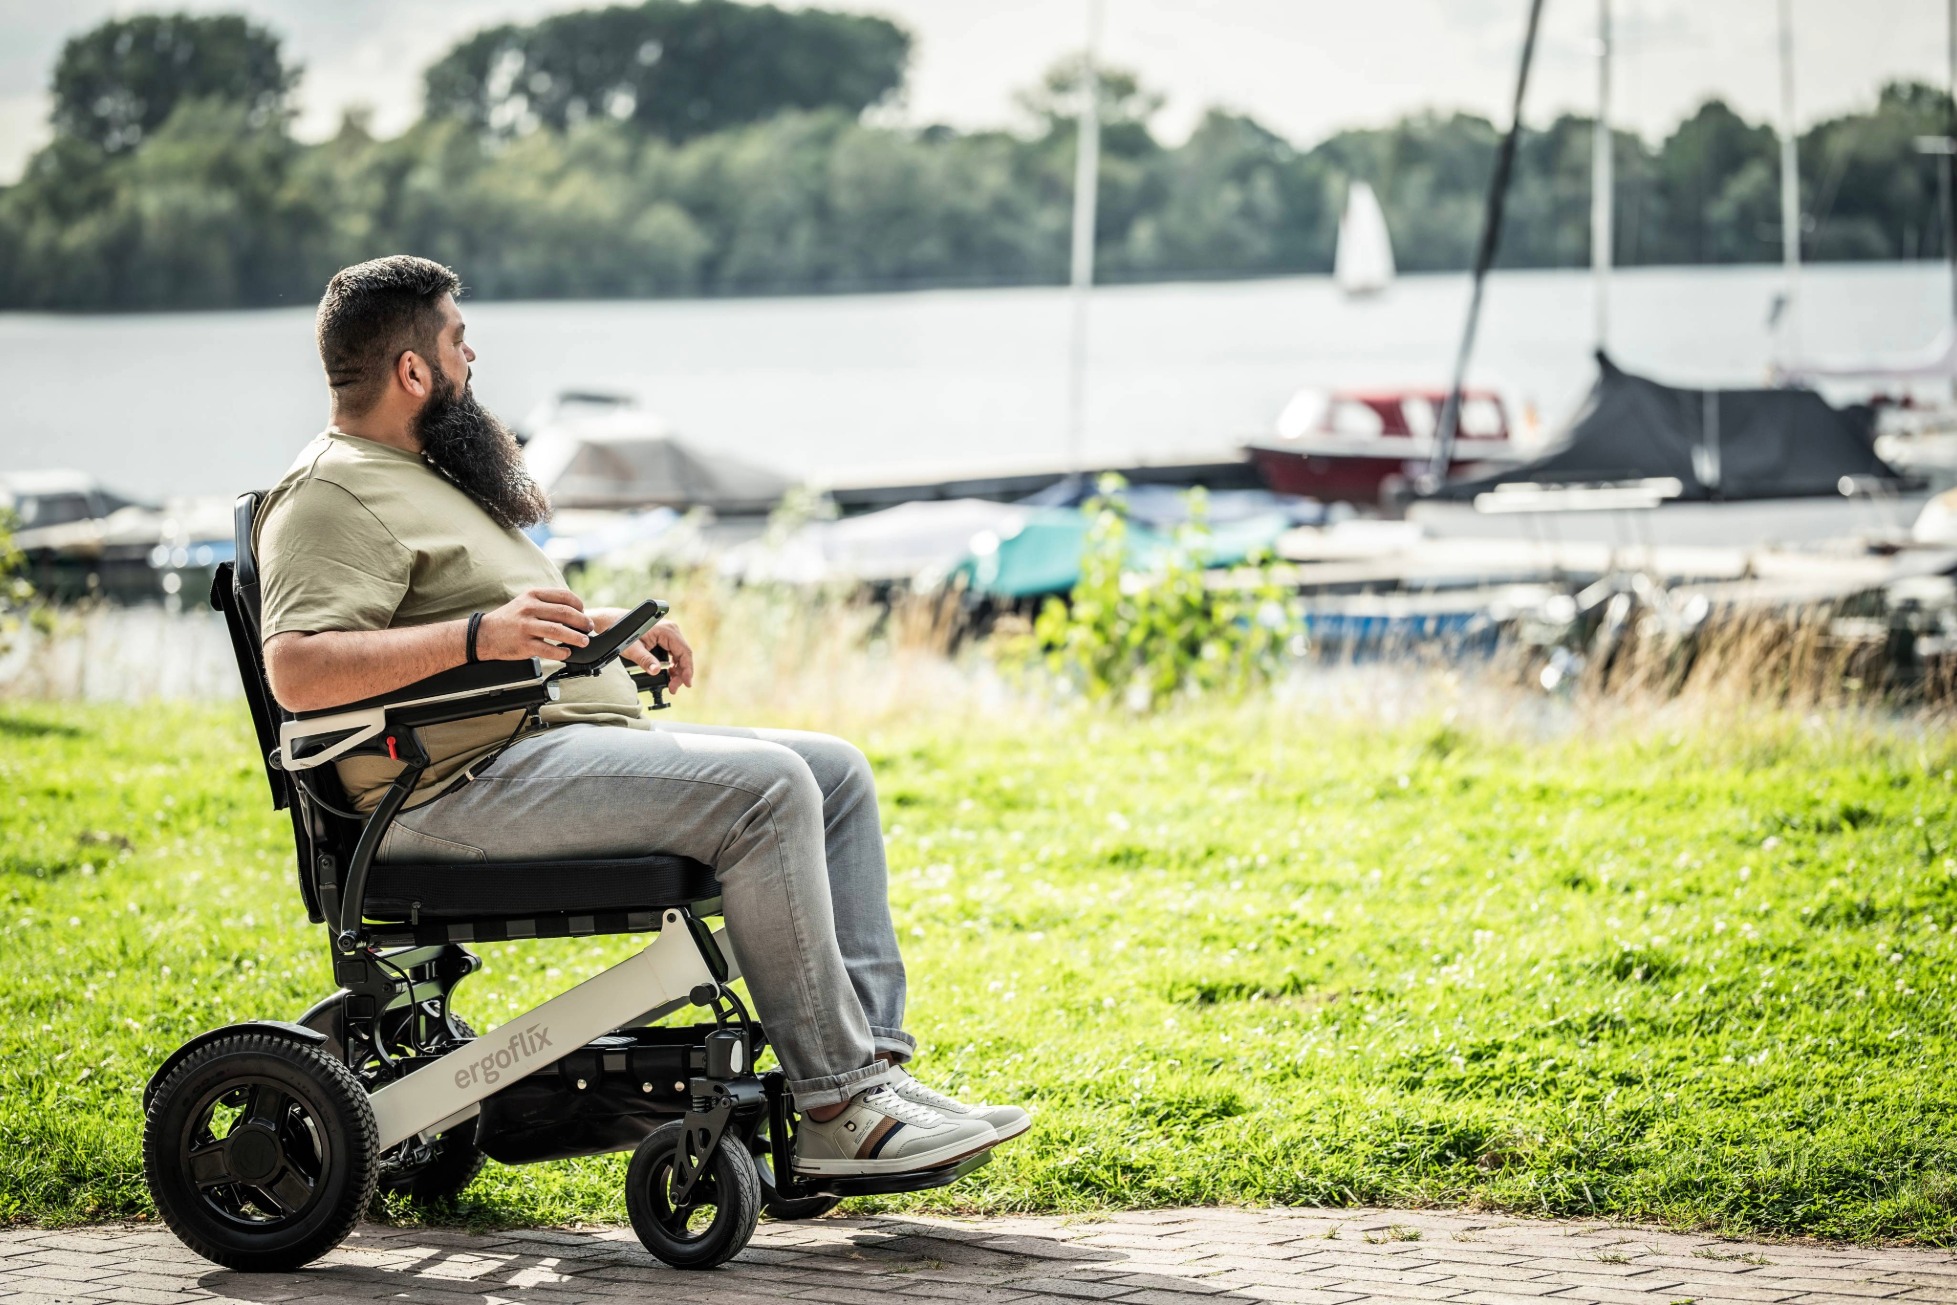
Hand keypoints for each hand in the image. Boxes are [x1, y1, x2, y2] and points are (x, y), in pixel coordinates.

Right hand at [476, 587, 592, 660]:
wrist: (484, 634)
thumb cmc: (509, 618)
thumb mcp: (525, 602)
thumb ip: (546, 603)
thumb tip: (574, 611)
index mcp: (532, 595)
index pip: (564, 596)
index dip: (579, 605)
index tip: (584, 612)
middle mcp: (529, 608)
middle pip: (565, 613)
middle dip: (582, 621)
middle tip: (589, 628)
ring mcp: (526, 626)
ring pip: (558, 630)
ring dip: (576, 637)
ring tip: (584, 641)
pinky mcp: (524, 644)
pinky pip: (548, 649)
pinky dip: (561, 652)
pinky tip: (566, 653)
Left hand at [596, 612, 694, 691]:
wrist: (611, 623)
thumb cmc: (621, 633)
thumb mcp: (632, 649)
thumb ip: (645, 660)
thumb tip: (656, 671)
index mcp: (667, 631)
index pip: (684, 653)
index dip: (687, 670)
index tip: (687, 683)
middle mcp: (671, 630)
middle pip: (683, 655)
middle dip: (681, 673)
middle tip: (673, 688)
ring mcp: (668, 633)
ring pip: (679, 655)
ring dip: (677, 670)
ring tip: (671, 684)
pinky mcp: (663, 637)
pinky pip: (672, 652)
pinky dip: (672, 665)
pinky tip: (668, 674)